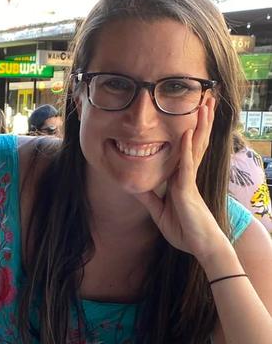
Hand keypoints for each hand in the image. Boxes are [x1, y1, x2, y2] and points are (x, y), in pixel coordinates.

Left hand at [134, 96, 227, 259]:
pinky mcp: (187, 188)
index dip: (191, 128)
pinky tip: (187, 131)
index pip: (186, 147)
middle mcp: (187, 174)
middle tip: (206, 97)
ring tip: (204, 103)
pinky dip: (186, 148)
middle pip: (195, 140)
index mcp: (181, 177)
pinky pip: (186, 165)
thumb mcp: (158, 210)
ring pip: (194, 146)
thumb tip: (136, 187)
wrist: (199, 246)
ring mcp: (188, 179)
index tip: (193, 110)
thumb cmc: (184, 229)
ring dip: (198, 124)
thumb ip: (149, 197)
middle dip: (200, 119)